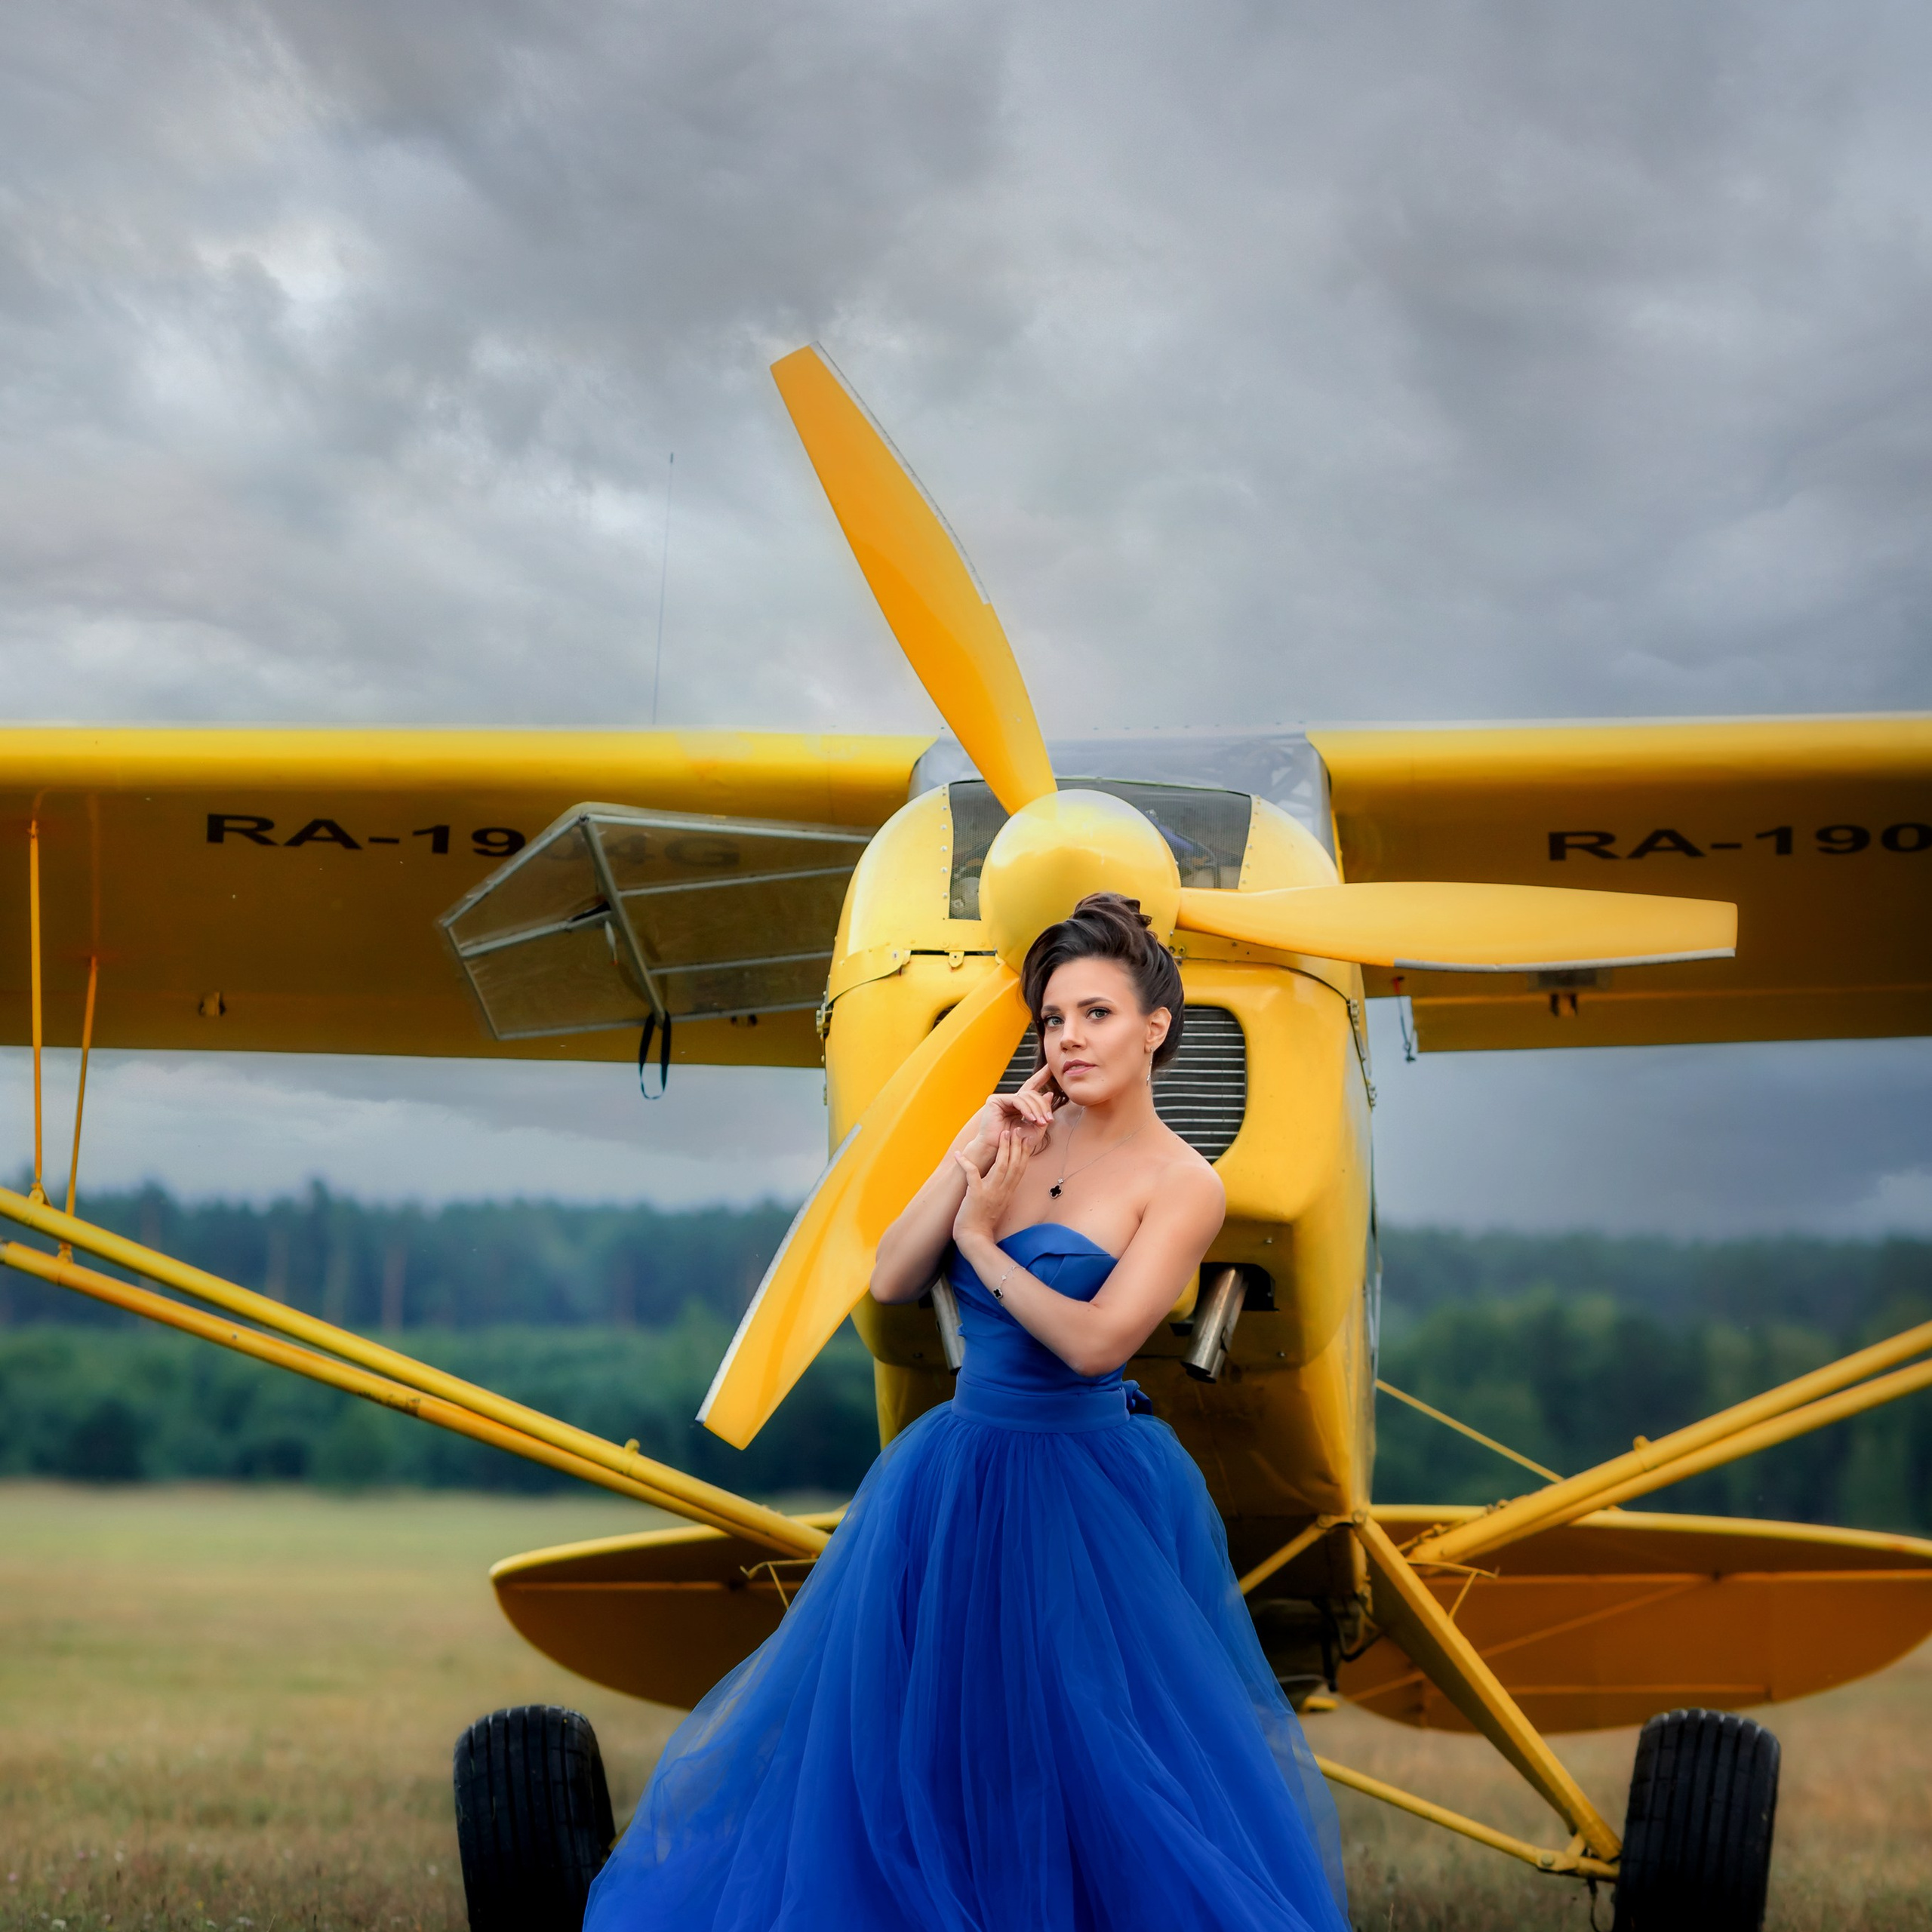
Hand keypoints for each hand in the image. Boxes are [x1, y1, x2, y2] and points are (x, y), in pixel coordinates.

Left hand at [953, 1129, 1031, 1248]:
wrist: (975, 1238)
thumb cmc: (984, 1221)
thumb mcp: (999, 1202)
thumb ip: (1003, 1188)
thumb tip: (1004, 1174)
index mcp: (1008, 1191)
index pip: (1020, 1168)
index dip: (1024, 1152)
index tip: (1027, 1137)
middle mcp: (1003, 1190)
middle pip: (1014, 1164)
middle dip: (1017, 1145)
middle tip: (1018, 1129)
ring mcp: (990, 1192)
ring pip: (1000, 1167)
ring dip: (1003, 1149)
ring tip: (1003, 1133)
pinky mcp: (976, 1195)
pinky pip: (972, 1175)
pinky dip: (965, 1163)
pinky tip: (959, 1154)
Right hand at [962, 1066, 1058, 1169]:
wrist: (999, 1152)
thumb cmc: (1016, 1143)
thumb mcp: (1035, 1129)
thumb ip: (1043, 1113)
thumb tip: (1049, 1094)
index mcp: (1019, 1105)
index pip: (1032, 1087)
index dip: (1041, 1076)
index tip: (1051, 1067)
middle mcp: (1011, 1100)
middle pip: (1032, 1094)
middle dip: (1043, 1106)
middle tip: (1049, 1119)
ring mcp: (1002, 1099)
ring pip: (1026, 1097)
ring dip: (1036, 1109)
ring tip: (1041, 1122)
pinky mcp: (995, 1100)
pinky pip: (1016, 1100)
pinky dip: (1026, 1109)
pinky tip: (1031, 1118)